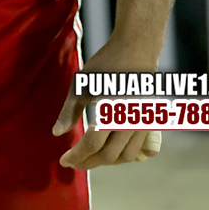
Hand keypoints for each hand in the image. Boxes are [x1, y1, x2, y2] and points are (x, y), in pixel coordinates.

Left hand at [52, 36, 161, 170]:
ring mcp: (144, 122)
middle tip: (74, 161)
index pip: (92, 144)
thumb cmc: (105, 64)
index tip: (63, 160)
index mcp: (111, 111)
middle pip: (108, 155)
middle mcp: (131, 121)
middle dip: (88, 162)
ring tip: (90, 157)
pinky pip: (144, 150)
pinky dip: (128, 155)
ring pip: (127, 156)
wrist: (136, 47)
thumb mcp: (81, 84)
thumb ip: (69, 111)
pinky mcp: (152, 120)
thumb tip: (56, 134)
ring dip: (107, 161)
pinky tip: (114, 151)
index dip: (76, 155)